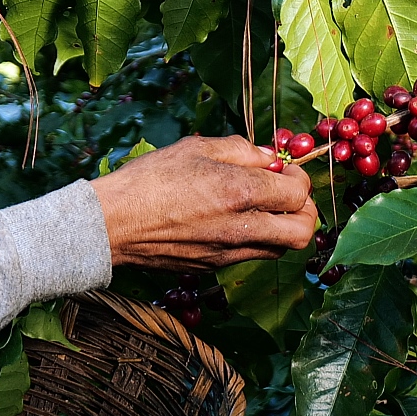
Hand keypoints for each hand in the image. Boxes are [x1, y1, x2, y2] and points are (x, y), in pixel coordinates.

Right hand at [88, 135, 317, 270]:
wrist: (112, 224)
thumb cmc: (149, 180)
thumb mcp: (196, 148)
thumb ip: (241, 150)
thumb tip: (269, 156)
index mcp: (238, 192)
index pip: (297, 193)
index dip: (298, 179)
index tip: (282, 171)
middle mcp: (240, 228)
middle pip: (303, 232)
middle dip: (304, 211)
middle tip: (287, 195)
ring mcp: (228, 252)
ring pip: (281, 249)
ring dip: (283, 228)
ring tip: (263, 208)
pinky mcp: (214, 267)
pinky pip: (252, 255)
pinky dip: (257, 239)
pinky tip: (236, 222)